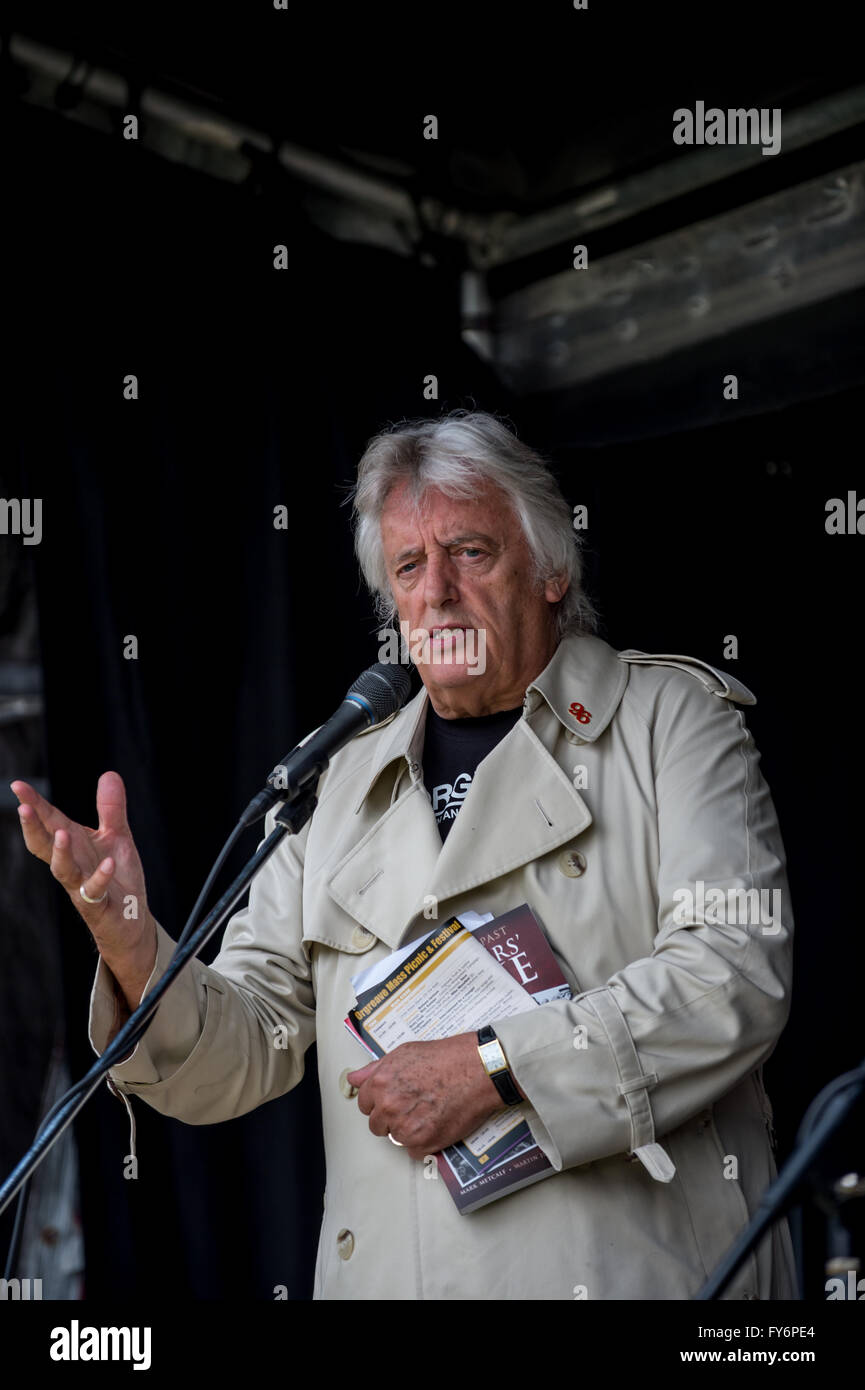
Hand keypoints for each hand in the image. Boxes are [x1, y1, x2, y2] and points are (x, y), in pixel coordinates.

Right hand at [11, 771, 156, 1008]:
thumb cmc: (117, 877)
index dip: (34, 804)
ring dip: (60, 853)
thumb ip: (111, 809)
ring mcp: (81, 886)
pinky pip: (95, 891)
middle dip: (33, 827)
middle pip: (45, 845)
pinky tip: (108, 862)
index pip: (50, 821)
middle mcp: (72, 864)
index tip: (17, 785)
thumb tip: (108, 774)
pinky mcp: (98, 905)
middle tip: (23, 807)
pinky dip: (100, 877)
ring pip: (63, 871)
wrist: (130, 919)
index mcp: (74, 845)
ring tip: (62, 833)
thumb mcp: (117, 837)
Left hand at [347, 1033, 517, 1159]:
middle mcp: (389, 1106)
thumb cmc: (446, 1058)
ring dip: (407, 1130)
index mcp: (380, 1083)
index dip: (380, 1101)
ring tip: (427, 1112)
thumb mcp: (405, 1053)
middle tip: (413, 1105)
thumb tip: (354, 1078)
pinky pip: (412, 1151)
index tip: (393, 1099)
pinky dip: (423, 1142)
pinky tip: (435, 1123)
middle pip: (377, 1125)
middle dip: (391, 1117)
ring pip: (395, 1138)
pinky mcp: (424, 1142)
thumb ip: (375, 1069)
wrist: (478, 1070)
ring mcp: (405, 1126)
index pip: (364, 1104)